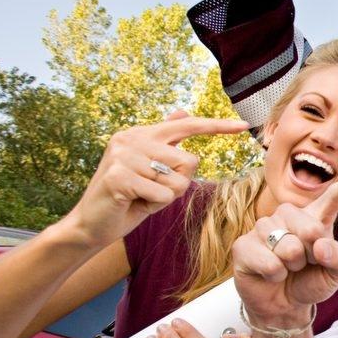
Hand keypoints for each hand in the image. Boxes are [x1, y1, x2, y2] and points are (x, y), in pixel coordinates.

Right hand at [61, 111, 248, 249]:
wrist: (92, 224)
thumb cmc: (129, 198)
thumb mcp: (153, 170)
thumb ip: (167, 144)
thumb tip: (182, 112)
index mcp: (141, 134)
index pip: (187, 126)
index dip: (217, 126)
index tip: (244, 125)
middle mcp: (131, 138)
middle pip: (190, 160)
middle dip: (180, 183)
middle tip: (152, 191)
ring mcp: (123, 156)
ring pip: (178, 180)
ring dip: (166, 196)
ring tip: (141, 196)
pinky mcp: (119, 177)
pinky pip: (163, 195)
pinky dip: (155, 205)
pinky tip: (134, 203)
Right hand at [232, 166, 337, 327]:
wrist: (283, 305)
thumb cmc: (311, 282)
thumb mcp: (336, 274)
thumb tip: (320, 246)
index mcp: (316, 218)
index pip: (333, 199)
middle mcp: (289, 216)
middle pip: (310, 230)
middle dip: (312, 256)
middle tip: (304, 263)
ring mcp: (264, 228)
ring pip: (288, 248)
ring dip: (292, 267)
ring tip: (287, 268)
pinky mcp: (243, 244)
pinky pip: (269, 262)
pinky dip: (275, 275)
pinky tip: (271, 274)